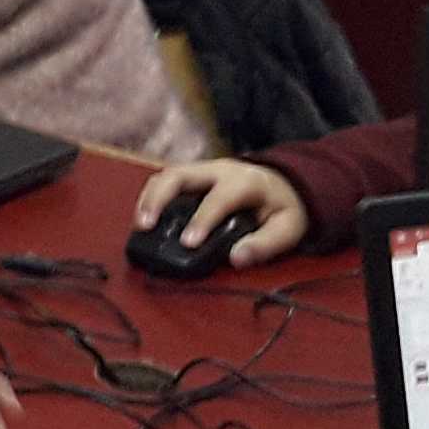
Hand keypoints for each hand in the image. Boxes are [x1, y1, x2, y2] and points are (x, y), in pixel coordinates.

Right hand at [134, 157, 311, 267]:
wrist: (285, 185)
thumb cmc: (284, 209)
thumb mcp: (288, 230)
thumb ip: (265, 245)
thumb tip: (237, 259)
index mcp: (246, 181)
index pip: (219, 197)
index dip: (202, 219)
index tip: (187, 243)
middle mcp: (220, 169)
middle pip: (180, 173)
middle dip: (158, 198)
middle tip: (145, 226)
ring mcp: (204, 170)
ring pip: (168, 174)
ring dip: (149, 197)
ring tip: (140, 224)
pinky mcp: (194, 176)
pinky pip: (167, 181)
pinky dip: (152, 197)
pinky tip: (145, 217)